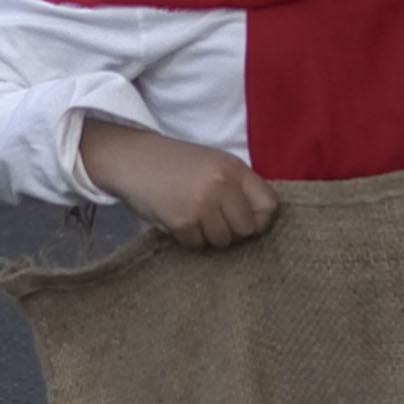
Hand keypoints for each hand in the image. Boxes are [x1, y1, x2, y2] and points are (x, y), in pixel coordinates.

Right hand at [80, 118, 279, 249]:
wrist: (134, 159)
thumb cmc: (177, 164)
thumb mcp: (214, 164)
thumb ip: (239, 187)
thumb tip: (261, 222)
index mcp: (234, 168)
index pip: (269, 205)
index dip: (260, 219)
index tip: (247, 221)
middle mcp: (222, 185)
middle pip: (247, 229)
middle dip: (233, 231)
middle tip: (214, 220)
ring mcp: (202, 204)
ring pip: (223, 241)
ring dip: (210, 236)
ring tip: (195, 218)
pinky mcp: (182, 222)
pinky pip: (198, 245)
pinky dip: (189, 238)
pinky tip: (179, 220)